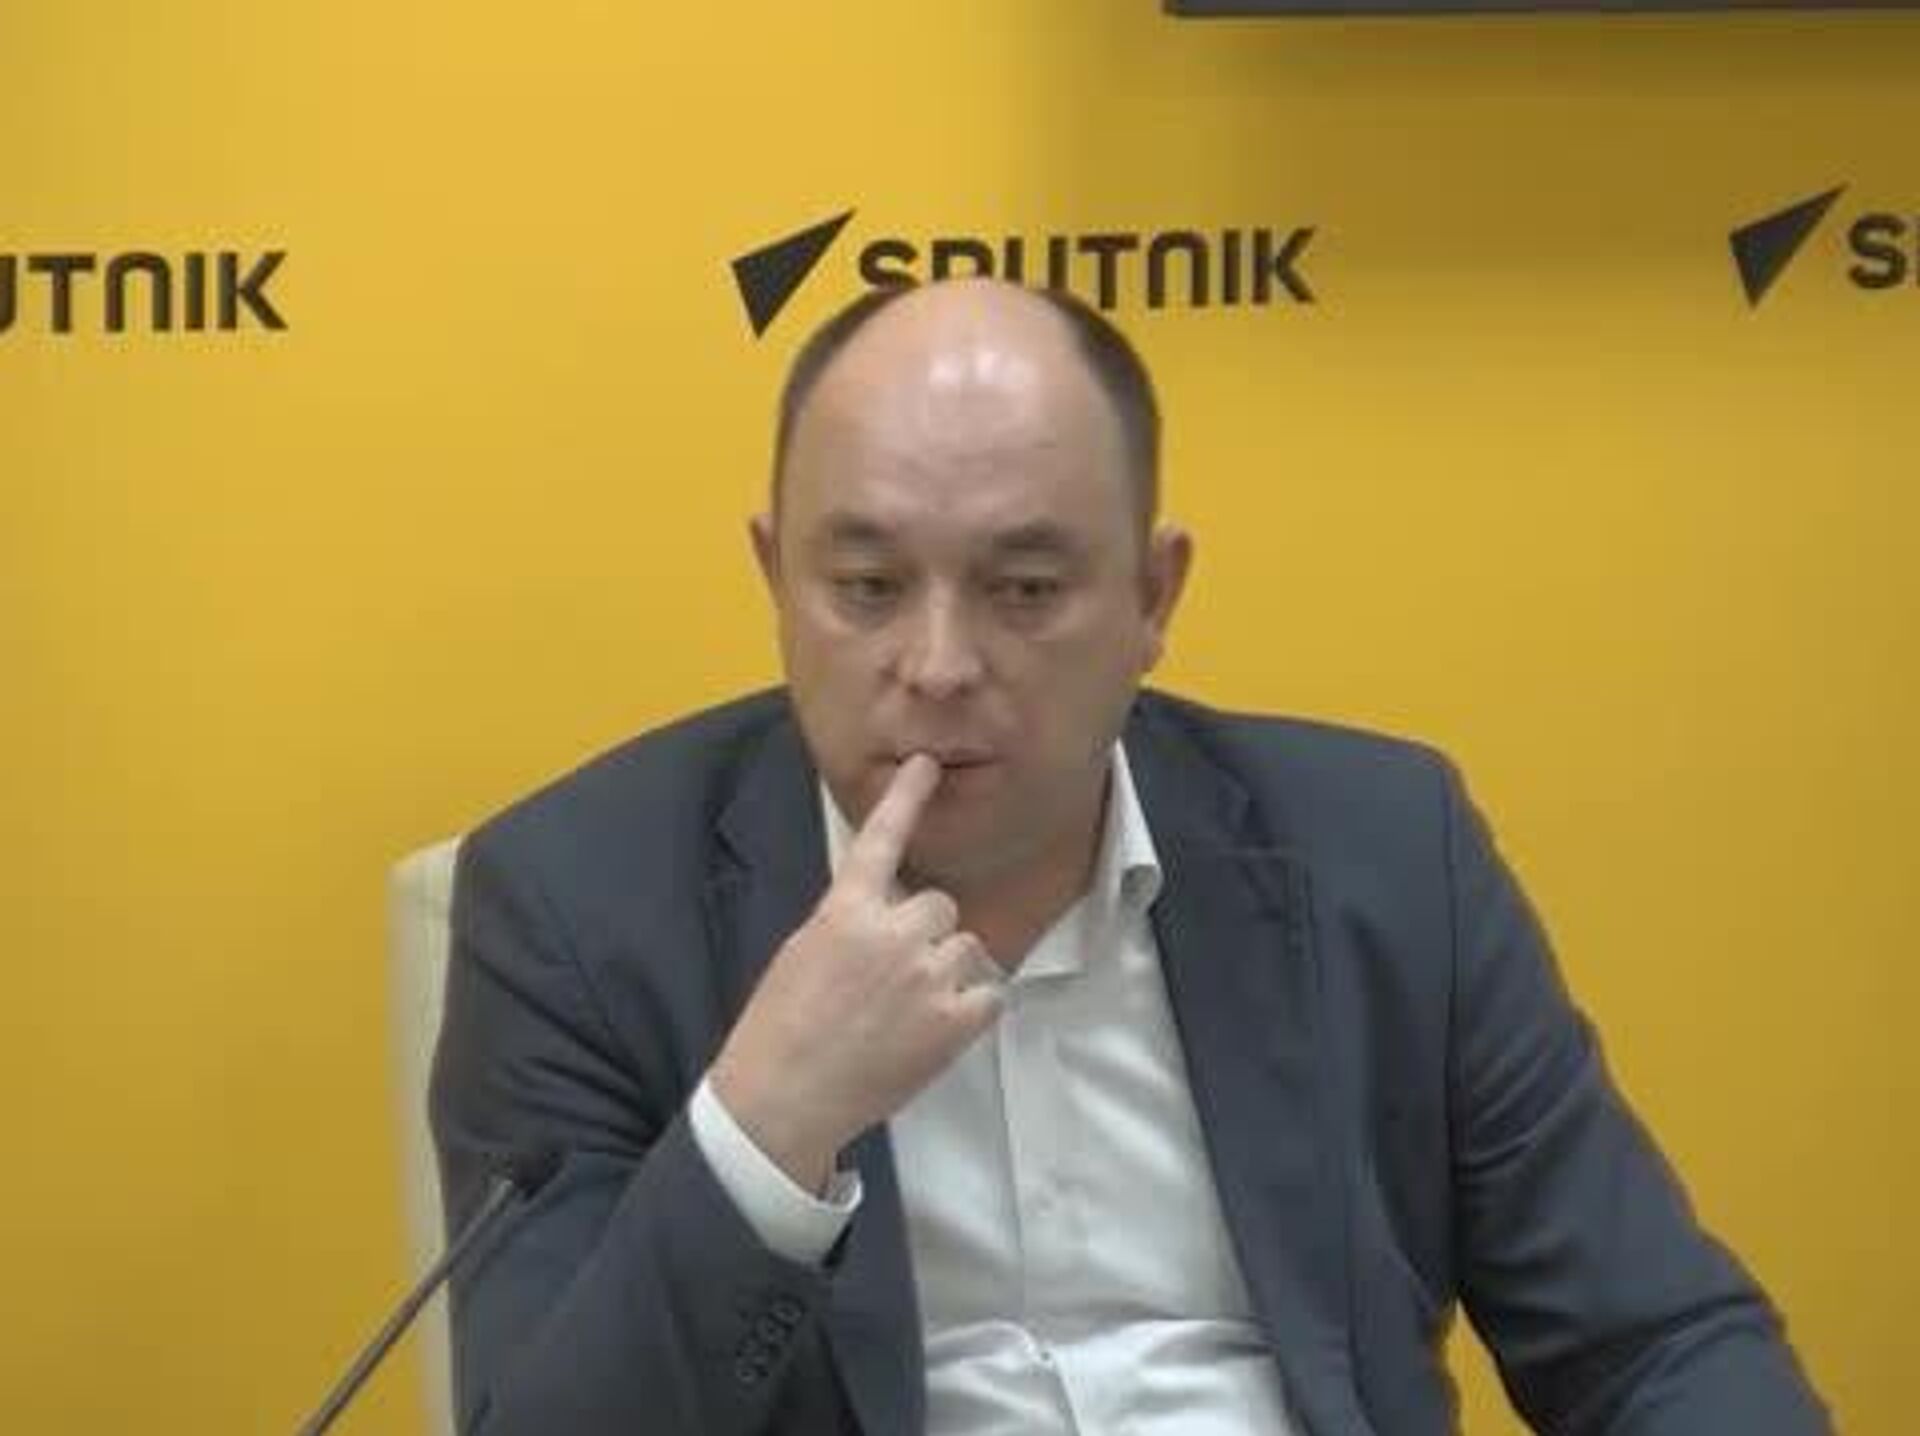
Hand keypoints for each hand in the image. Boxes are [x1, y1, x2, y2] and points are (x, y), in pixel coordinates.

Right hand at [708, 753, 1003, 1191]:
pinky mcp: (953, 1021)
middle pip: (939, 906)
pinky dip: (973, 1007)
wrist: (783, 1099)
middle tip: (894, 978)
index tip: (928, 765)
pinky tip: (938, 1028)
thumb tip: (881, 917)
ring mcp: (926, 976)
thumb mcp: (802, 954)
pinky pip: (991, 993)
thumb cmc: (780, 1031)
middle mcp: (890, 934)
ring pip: (966, 946)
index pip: (880, 840)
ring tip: (911, 1010)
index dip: (906, 799)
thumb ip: (849, 924)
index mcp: (844, 912)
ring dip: (949, 969)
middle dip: (924, 934)